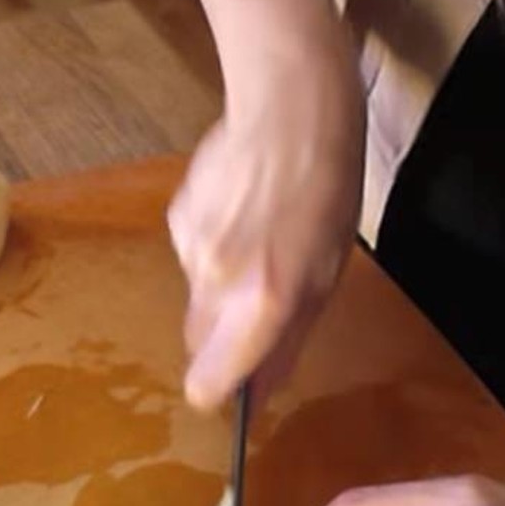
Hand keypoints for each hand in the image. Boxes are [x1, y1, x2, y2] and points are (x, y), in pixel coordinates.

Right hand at [169, 11, 363, 409]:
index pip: (207, 382)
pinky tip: (242, 212)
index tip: (231, 388)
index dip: (218, 392)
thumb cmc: (328, 196)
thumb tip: (257, 395)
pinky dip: (214, 248)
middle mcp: (217, 281)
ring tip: (261, 239)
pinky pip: (191, 257)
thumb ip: (287, 340)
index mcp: (263, 302)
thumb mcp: (327, 276)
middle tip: (264, 299)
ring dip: (223, 287)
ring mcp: (190, 247)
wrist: (292, 110)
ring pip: (197, 297)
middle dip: (225, 337)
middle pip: (198, 342)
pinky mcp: (176, 217)